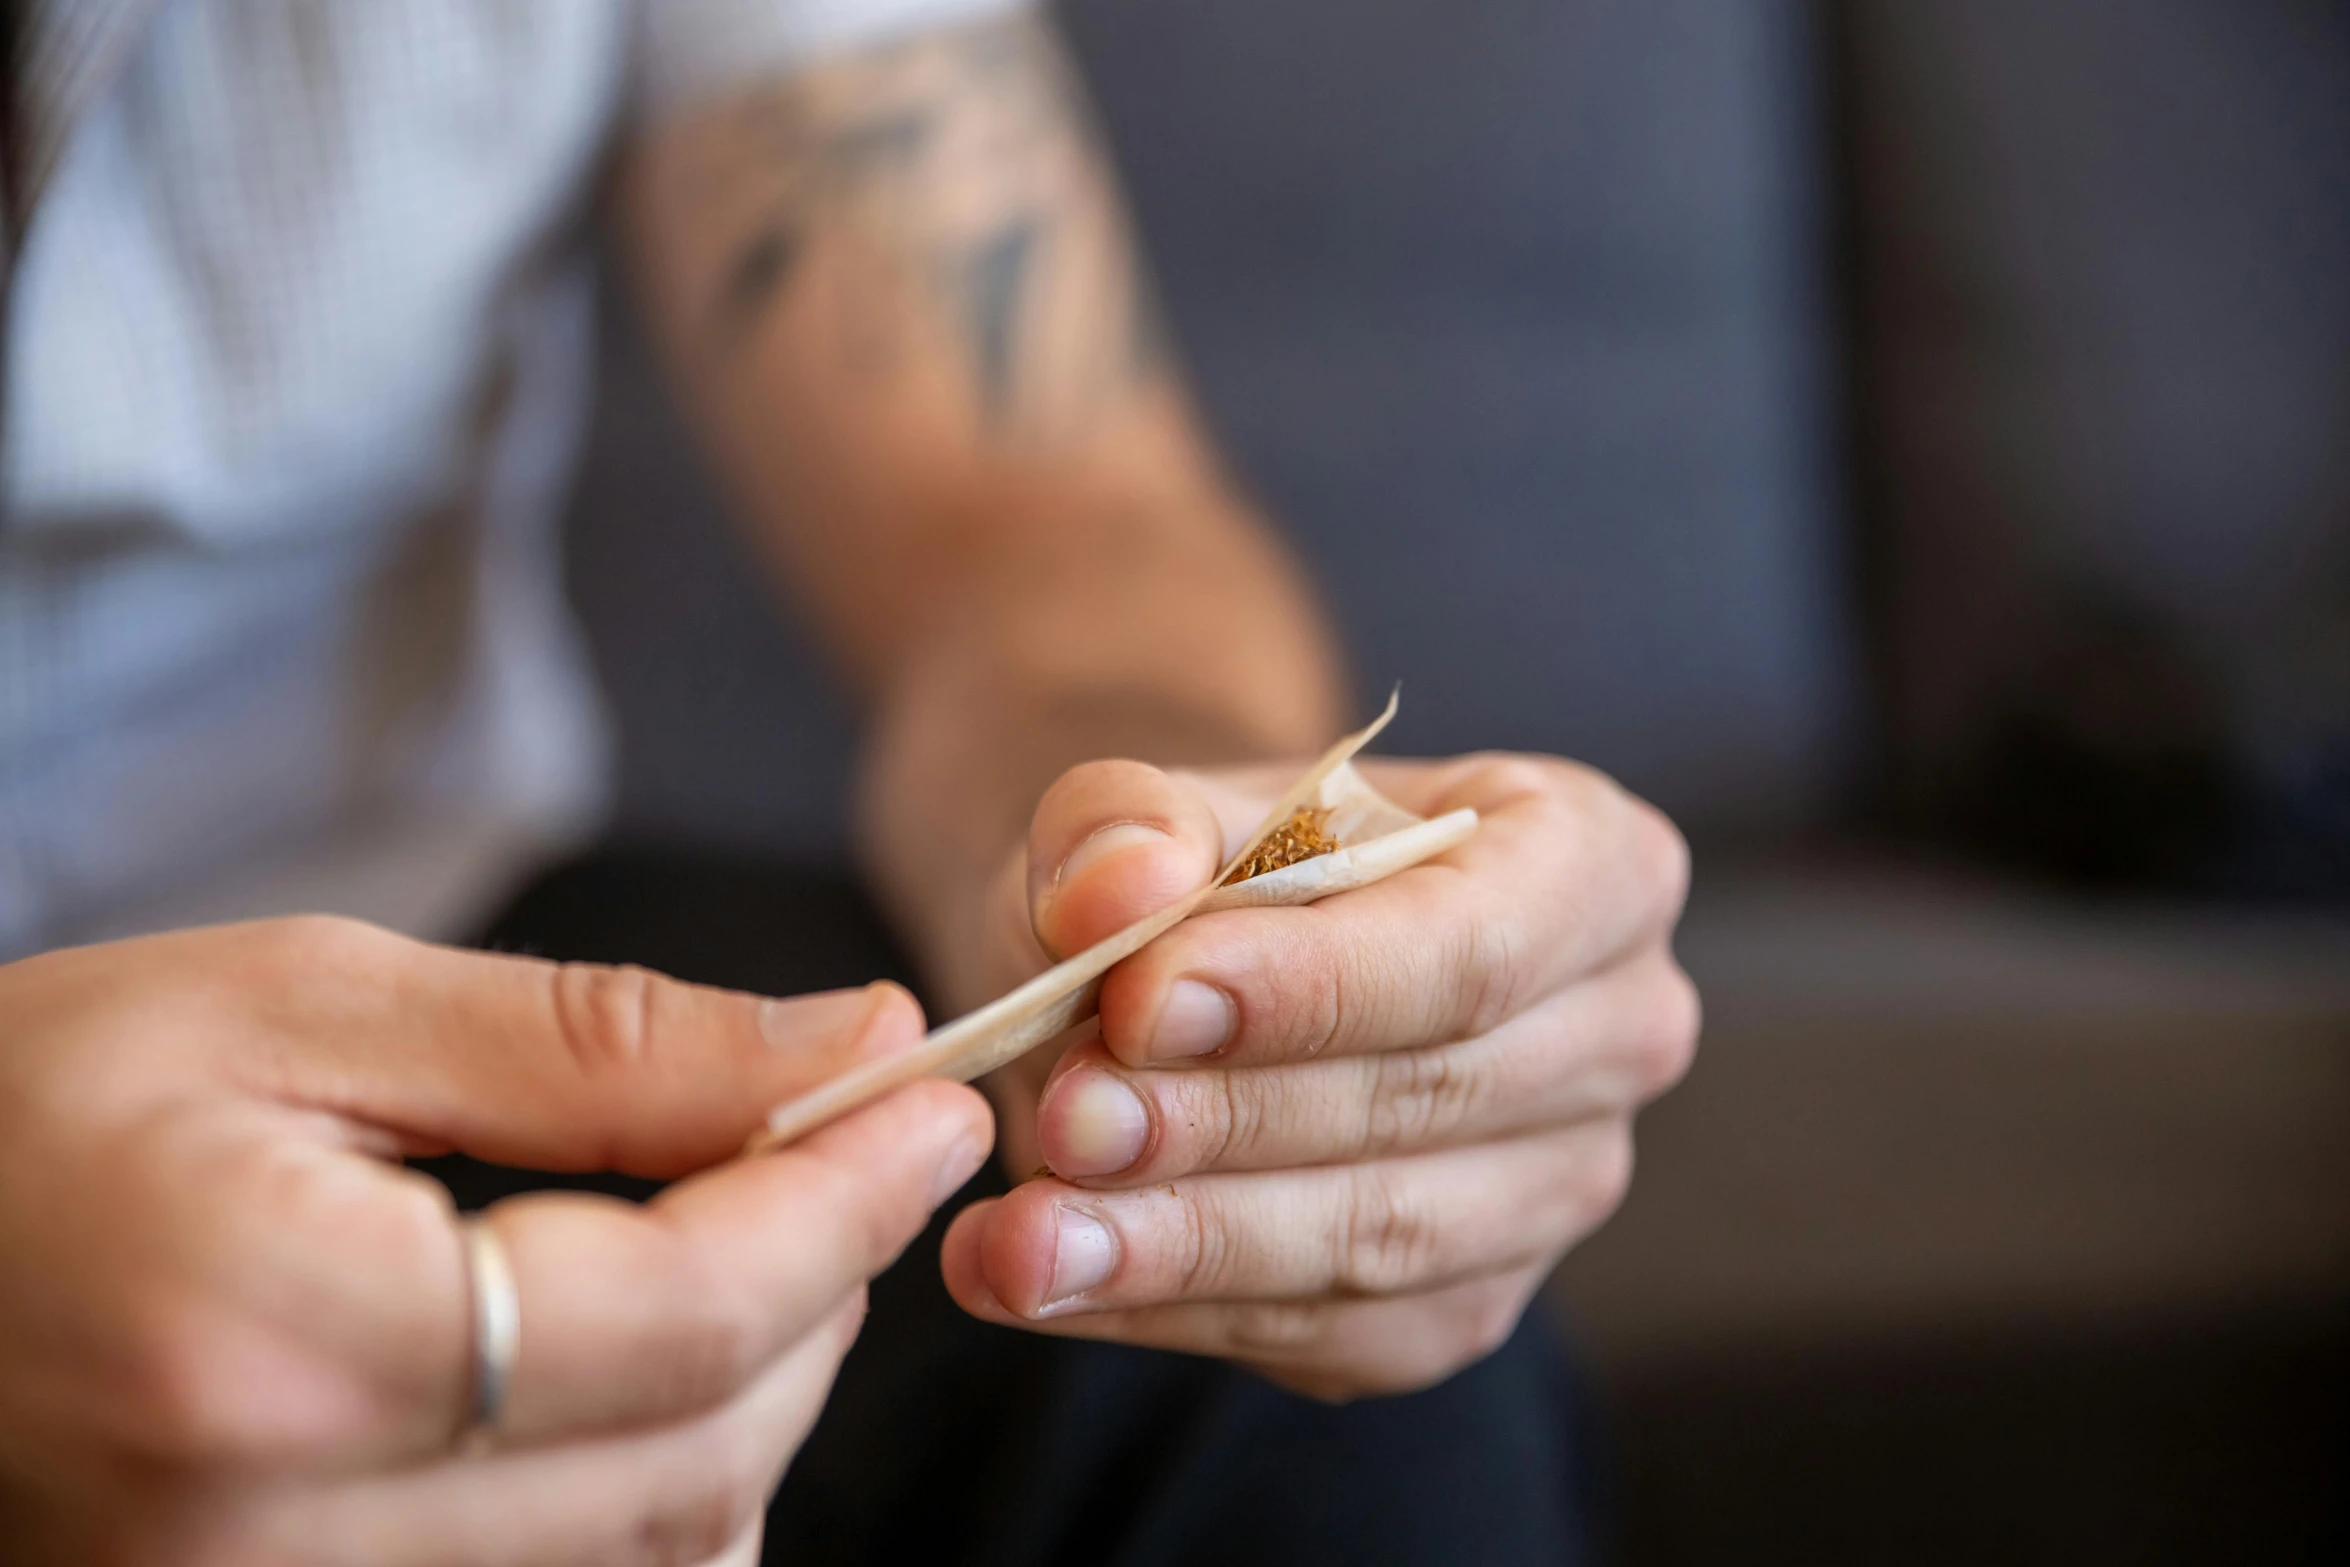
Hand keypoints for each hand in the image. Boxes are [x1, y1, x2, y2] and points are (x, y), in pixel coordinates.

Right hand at [0, 917, 989, 1564]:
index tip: (934, 1102)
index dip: (845, 1205)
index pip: (685, 1319)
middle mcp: (283, 1551)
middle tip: (828, 1143)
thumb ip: (591, 1046)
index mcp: (276, 1352)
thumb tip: (845, 1046)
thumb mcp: (294, 1008)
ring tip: (723, 1235)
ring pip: (669, 1552)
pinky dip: (657, 1488)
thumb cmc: (23, 1112)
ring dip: (752, 1390)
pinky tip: (627, 1367)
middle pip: (704, 1452)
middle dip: (815, 1290)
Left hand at [941, 754, 1693, 1399]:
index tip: (1144, 1003)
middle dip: (1226, 1121)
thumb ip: (1124, 824)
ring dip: (1185, 1244)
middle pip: (1428, 1099)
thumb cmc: (1202, 867)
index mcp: (1592, 863)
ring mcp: (1559, 1184)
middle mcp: (1616, 1030)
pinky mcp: (1470, 1302)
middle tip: (1062, 1122)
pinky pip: (1331, 1333)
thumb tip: (1112, 889)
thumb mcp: (1145, 811)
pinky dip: (1171, 1311)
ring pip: (1380, 1238)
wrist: (1195, 965)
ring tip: (1025, 1235)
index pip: (1475, 947)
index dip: (1313, 988)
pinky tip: (1042, 1282)